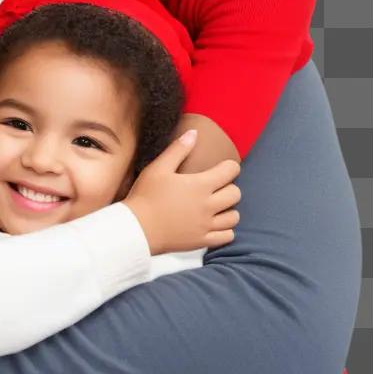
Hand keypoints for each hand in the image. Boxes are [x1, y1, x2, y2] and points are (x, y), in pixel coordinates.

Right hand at [123, 130, 240, 253]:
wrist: (137, 228)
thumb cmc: (145, 195)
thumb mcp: (158, 168)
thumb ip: (178, 149)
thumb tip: (194, 133)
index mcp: (199, 185)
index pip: (230, 172)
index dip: (230, 166)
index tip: (224, 166)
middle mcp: (208, 206)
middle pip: (235, 194)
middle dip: (230, 187)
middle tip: (217, 186)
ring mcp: (206, 225)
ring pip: (234, 217)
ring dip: (229, 209)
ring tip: (217, 205)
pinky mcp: (202, 241)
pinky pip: (227, 236)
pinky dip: (225, 229)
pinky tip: (214, 223)